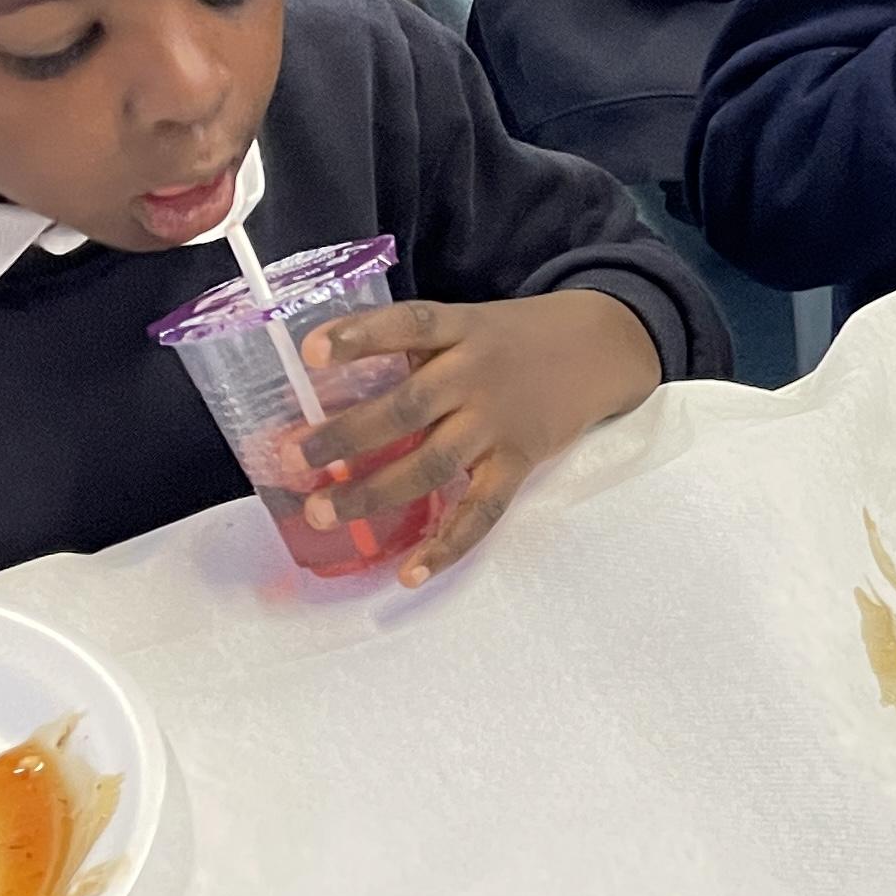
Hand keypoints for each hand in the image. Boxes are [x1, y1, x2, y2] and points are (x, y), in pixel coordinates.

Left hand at [288, 289, 665, 586]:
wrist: (601, 349)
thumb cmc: (515, 338)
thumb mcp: (470, 323)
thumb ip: (417, 350)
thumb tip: (333, 385)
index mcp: (460, 330)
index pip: (406, 326)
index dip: (358, 336)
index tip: (309, 353)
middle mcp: (476, 375)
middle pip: (406, 408)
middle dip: (346, 436)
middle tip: (295, 459)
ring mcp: (499, 422)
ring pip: (432, 463)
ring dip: (373, 492)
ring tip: (322, 512)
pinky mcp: (520, 461)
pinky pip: (482, 510)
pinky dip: (447, 544)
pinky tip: (410, 572)